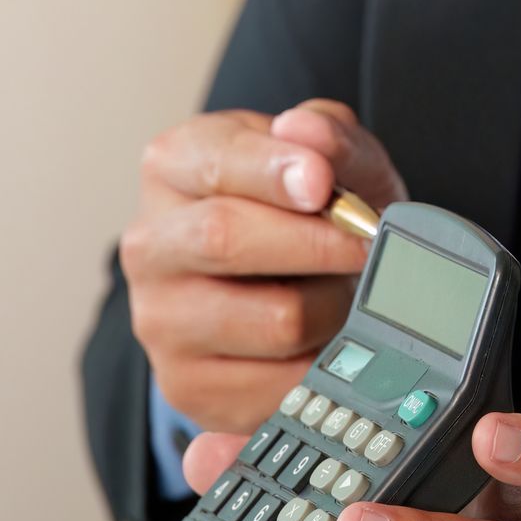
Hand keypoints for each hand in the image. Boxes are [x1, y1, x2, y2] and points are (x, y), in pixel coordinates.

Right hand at [121, 99, 406, 432]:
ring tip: (343, 295)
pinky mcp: (188, 386)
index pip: (217, 164)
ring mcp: (161, 323)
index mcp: (172, 169)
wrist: (263, 298)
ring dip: (332, 307)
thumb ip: (326, 138)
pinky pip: (283, 383)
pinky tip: (326, 343)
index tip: (322, 184)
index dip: (276, 172)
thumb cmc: (291, 219)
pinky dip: (323, 364)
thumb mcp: (321, 164)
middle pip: (225, 239)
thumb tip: (306, 133)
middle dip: (316, 243)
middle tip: (370, 246)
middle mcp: (150, 247)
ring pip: (273, 319)